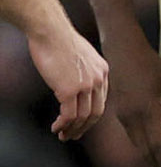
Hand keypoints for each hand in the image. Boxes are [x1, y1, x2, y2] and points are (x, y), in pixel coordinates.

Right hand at [28, 22, 106, 142]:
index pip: (101, 101)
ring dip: (72, 129)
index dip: (91, 116)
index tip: (82, 124)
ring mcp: (85, 85)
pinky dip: (63, 124)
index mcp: (103, 71)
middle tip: (73, 136)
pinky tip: (56, 127)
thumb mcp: (80, 55)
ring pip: (83, 117)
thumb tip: (74, 83)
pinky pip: (69, 115)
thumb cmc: (59, 39)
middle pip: (96, 112)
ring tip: (62, 135)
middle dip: (84, 128)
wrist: (50, 30)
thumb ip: (82, 70)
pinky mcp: (69, 89)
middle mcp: (98, 79)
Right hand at [106, 34, 160, 166]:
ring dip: (149, 157)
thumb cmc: (147, 63)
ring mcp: (123, 115)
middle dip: (157, 165)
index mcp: (145, 111)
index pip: (156, 144)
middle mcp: (131, 117)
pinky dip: (143, 145)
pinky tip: (152, 148)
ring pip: (137, 143)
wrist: (120, 50)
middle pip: (144, 149)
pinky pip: (132, 135)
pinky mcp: (120, 112)